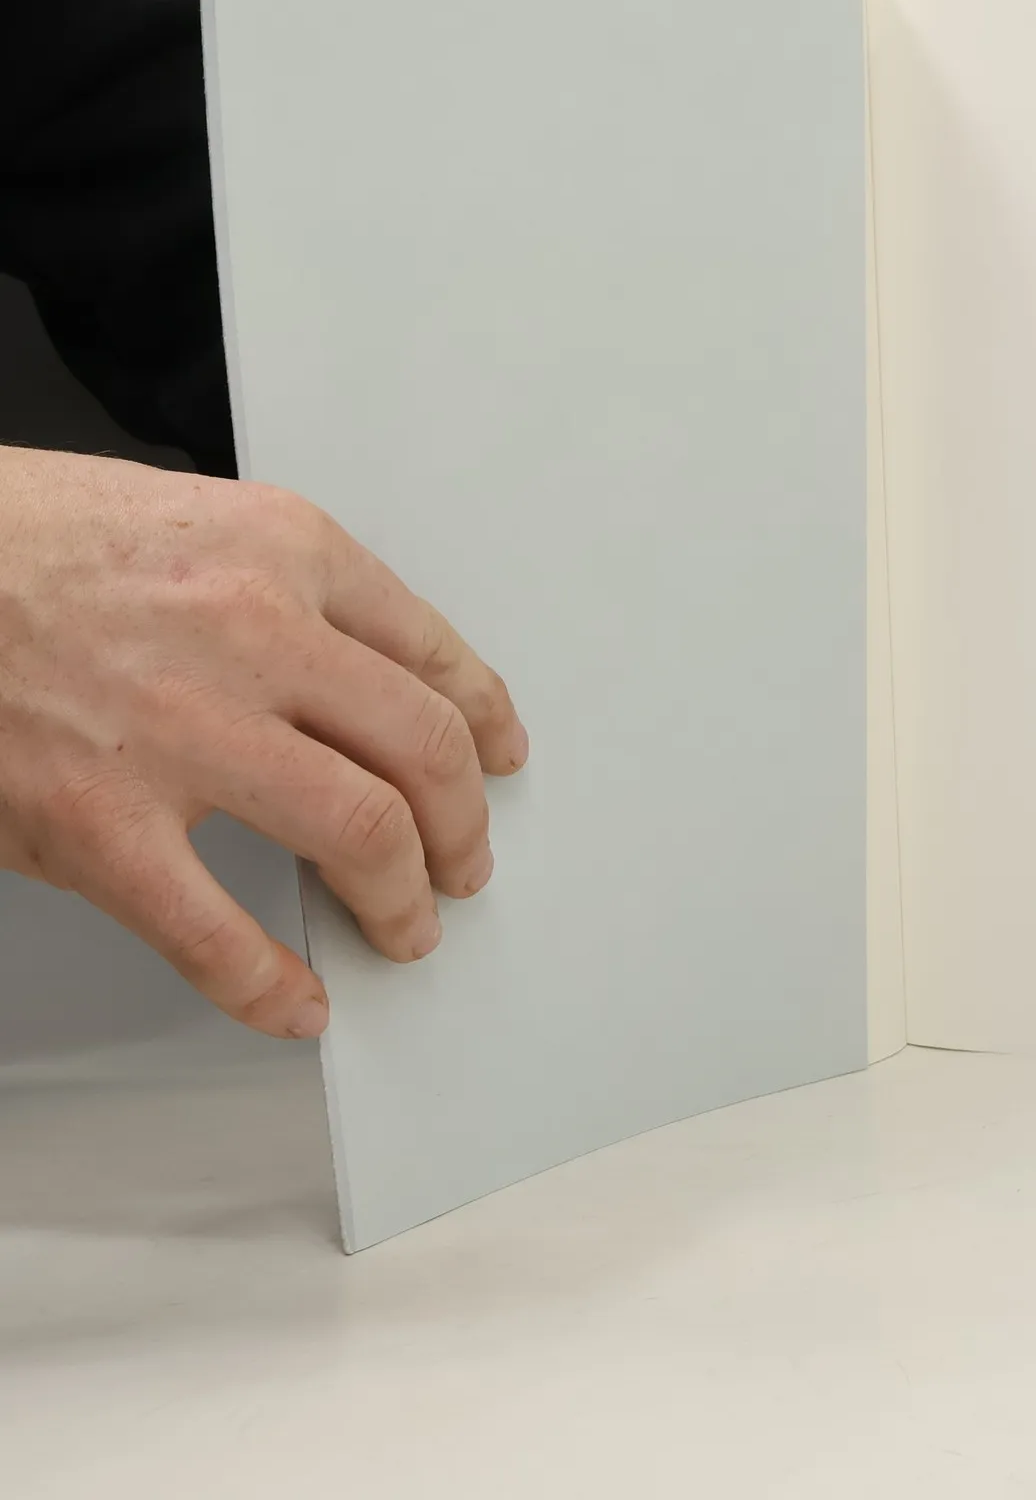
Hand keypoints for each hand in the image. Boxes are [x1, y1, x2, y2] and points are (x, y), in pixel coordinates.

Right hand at [0, 447, 527, 1037]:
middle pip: (423, 748)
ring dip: (403, 899)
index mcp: (285, 551)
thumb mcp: (191, 522)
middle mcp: (254, 633)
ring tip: (407, 927)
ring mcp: (179, 732)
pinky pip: (215, 932)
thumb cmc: (23, 537)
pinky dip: (269, 986)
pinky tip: (295, 1001)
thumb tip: (360, 677)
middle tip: (465, 859)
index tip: (500, 755)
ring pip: (362, 832)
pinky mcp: (96, 822)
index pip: (434, 654)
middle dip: (463, 822)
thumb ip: (284, 590)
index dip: (486, 720)